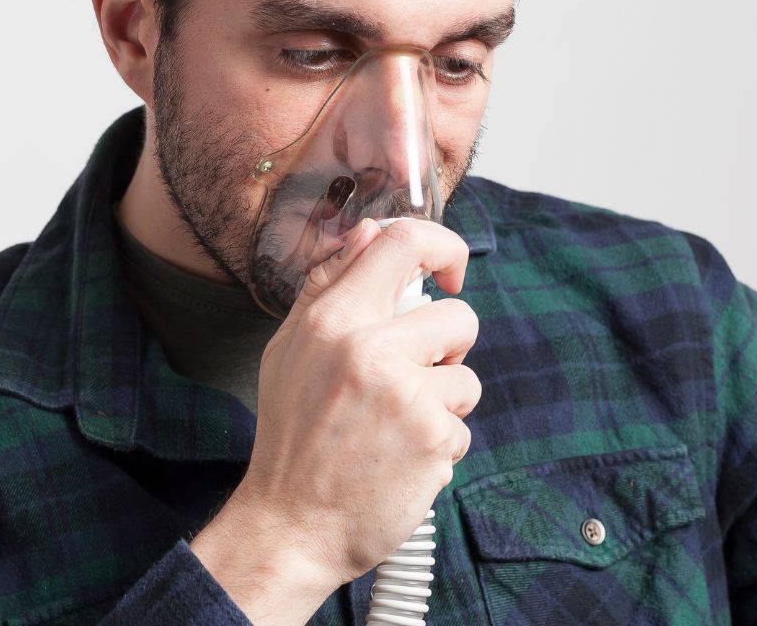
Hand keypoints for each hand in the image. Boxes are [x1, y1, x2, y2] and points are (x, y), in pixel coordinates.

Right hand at [191, 218, 478, 622]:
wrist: (290, 523)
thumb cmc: (290, 432)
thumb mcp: (290, 346)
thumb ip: (328, 284)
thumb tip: (369, 232)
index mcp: (334, 319)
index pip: (403, 243)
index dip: (443, 246)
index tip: (448, 271)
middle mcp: (370, 349)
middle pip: (458, 315)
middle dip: (448, 344)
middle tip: (416, 372)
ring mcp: (406, 395)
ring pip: (466, 375)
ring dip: (443, 399)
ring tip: (398, 422)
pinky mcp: (433, 440)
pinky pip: (462, 425)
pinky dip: (439, 442)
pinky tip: (401, 456)